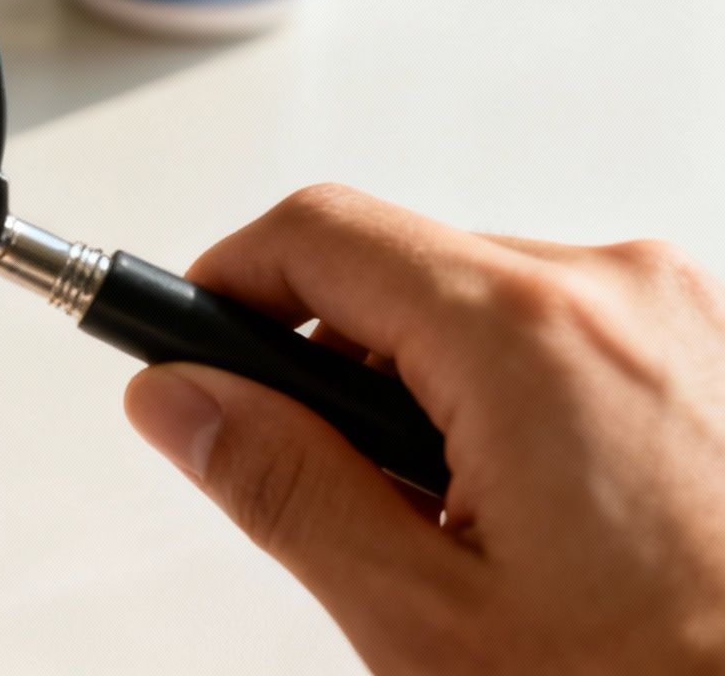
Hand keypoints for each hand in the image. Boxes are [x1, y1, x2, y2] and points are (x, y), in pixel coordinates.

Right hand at [123, 184, 724, 673]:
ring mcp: (681, 315)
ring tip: (464, 534)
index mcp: (529, 336)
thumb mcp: (425, 618)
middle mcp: (616, 292)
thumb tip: (178, 400)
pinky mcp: (712, 351)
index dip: (223, 286)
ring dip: (430, 393)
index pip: (316, 232)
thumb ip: (279, 486)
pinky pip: (564, 336)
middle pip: (399, 270)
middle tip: (336, 497)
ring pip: (480, 308)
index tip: (187, 349)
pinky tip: (541, 519)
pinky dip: (513, 404)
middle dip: (335, 367)